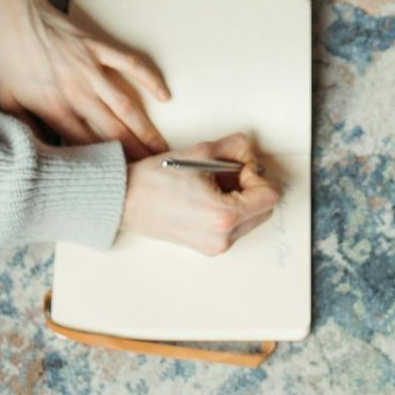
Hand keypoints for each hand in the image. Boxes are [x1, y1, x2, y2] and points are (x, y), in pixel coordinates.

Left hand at [0, 0, 168, 158]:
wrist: (11, 14)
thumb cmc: (4, 56)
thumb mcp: (5, 100)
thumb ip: (25, 128)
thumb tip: (37, 153)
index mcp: (52, 108)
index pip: (84, 146)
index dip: (104, 165)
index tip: (119, 180)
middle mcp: (76, 92)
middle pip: (111, 132)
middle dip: (134, 155)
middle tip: (151, 172)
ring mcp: (90, 68)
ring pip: (125, 106)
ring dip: (145, 129)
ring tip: (161, 148)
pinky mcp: (98, 47)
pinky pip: (130, 64)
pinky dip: (149, 79)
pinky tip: (164, 95)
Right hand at [121, 133, 280, 254]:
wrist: (125, 200)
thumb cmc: (156, 178)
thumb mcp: (201, 151)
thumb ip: (237, 147)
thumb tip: (252, 152)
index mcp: (223, 215)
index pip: (269, 196)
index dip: (258, 175)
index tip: (239, 166)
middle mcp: (222, 238)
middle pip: (264, 209)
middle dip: (251, 187)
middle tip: (225, 172)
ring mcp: (215, 246)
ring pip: (250, 218)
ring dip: (241, 198)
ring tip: (211, 184)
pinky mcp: (207, 247)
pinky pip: (234, 226)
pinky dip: (229, 208)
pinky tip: (206, 195)